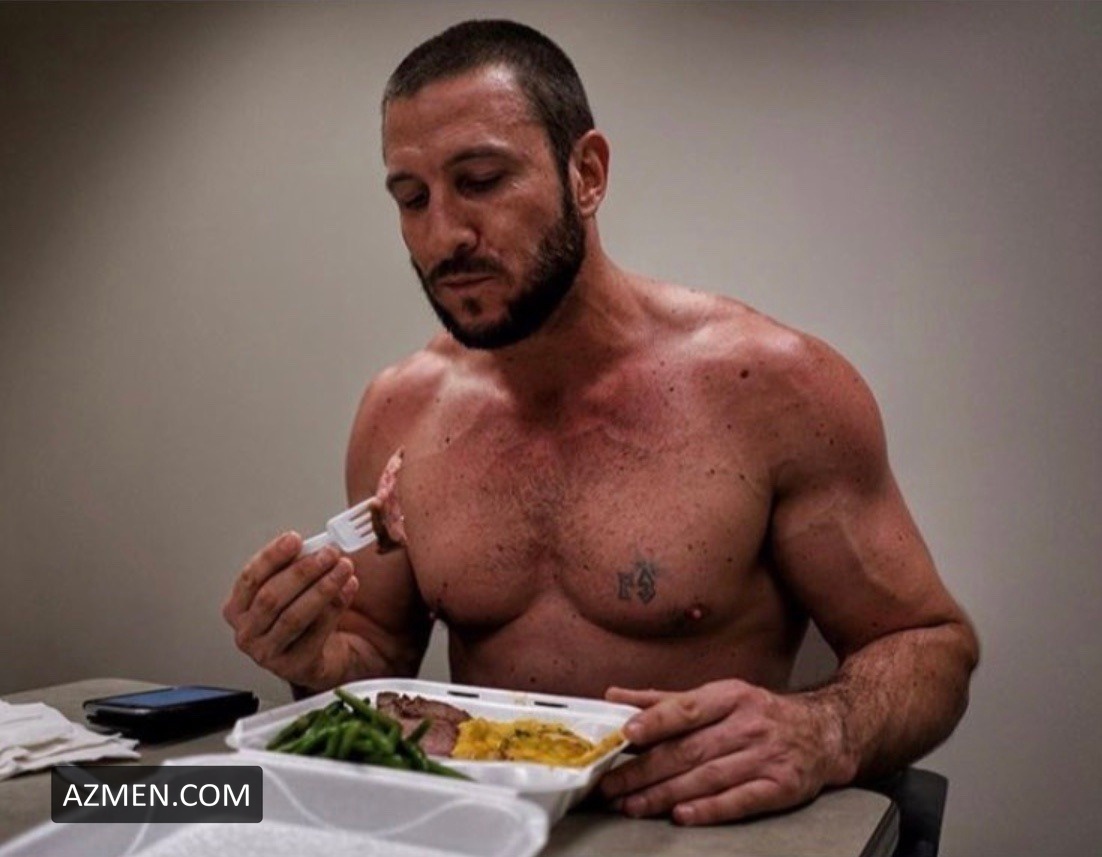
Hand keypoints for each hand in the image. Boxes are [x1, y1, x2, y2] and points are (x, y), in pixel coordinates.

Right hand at [221, 532, 360, 690]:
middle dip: (303, 571)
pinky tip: (349, 588)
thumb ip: (297, 566)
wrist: (316, 655)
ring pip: (294, 616)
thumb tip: (319, 545)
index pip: (250, 578)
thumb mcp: (290, 587)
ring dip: (323, 588)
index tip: (295, 539)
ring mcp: (267, 653)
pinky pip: (316, 634)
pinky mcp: (293, 667)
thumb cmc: (299, 615)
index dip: (272, 557)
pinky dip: (336, 608)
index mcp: (237, 608)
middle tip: (329, 553)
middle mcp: (247, 632)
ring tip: (344, 568)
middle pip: (272, 597)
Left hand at [599, 680, 848, 825]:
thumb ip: (665, 700)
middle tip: (612, 785)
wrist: (825, 732)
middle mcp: (748, 724)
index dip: (656, 720)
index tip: (627, 732)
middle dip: (645, 770)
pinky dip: (709, 809)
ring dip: (665, 794)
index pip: (687, 707)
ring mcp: (766, 756)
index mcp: (730, 696)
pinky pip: (740, 800)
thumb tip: (614, 695)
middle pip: (690, 750)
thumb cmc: (759, 713)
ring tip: (632, 805)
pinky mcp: (781, 787)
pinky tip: (682, 815)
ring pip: (708, 778)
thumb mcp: (718, 697)